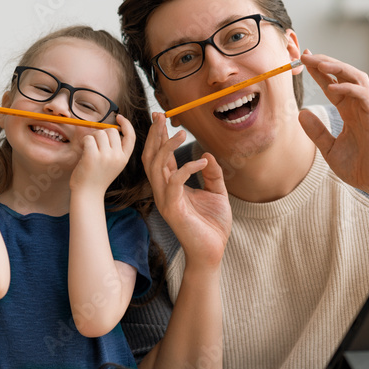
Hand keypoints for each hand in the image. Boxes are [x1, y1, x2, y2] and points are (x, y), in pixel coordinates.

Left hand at [69, 115, 135, 194]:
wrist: (88, 194)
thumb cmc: (97, 178)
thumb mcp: (113, 164)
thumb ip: (115, 149)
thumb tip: (109, 129)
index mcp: (124, 158)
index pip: (131, 136)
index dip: (126, 124)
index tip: (119, 117)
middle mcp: (117, 156)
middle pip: (112, 131)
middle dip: (102, 133)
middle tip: (95, 145)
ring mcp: (105, 156)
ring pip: (100, 133)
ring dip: (92, 138)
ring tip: (89, 150)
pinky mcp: (92, 156)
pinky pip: (89, 138)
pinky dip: (84, 142)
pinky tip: (84, 152)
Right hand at [142, 113, 230, 269]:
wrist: (212, 252)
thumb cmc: (212, 225)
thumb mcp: (217, 193)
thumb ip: (213, 173)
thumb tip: (207, 153)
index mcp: (171, 185)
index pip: (160, 156)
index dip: (159, 136)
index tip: (161, 117)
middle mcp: (164, 191)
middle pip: (151, 157)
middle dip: (154, 136)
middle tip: (160, 116)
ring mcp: (166, 200)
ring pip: (157, 167)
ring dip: (167, 148)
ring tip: (181, 133)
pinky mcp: (173, 209)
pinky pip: (175, 183)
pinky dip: (188, 168)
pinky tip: (203, 161)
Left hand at [297, 52, 368, 210]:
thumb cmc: (358, 168)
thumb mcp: (329, 148)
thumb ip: (316, 131)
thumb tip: (301, 113)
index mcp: (349, 112)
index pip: (333, 84)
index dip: (320, 71)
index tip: (303, 60)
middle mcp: (360, 107)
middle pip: (344, 75)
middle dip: (326, 63)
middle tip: (306, 55)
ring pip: (357, 78)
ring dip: (338, 67)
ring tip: (319, 63)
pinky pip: (364, 95)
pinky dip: (348, 88)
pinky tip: (331, 87)